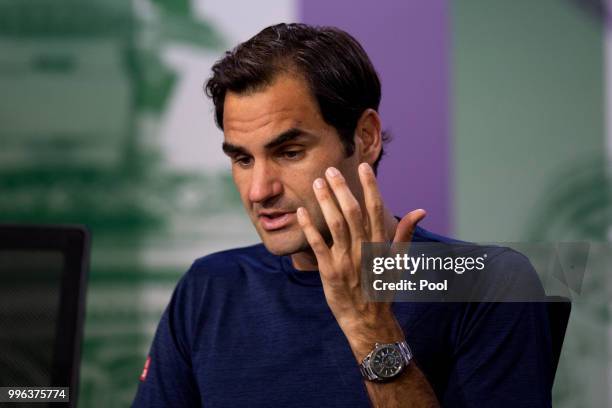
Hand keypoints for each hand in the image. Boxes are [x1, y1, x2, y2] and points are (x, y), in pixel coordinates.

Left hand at [296, 162, 425, 359]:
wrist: (368, 321)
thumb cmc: (382, 289)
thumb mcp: (398, 262)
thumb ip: (405, 234)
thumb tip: (421, 211)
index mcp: (380, 245)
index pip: (375, 209)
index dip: (370, 186)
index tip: (363, 167)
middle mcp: (364, 250)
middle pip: (352, 212)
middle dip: (342, 189)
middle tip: (330, 170)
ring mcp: (346, 261)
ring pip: (335, 224)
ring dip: (326, 202)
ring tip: (317, 183)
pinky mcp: (329, 272)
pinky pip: (318, 245)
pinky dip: (310, 227)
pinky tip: (301, 211)